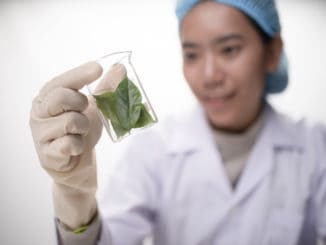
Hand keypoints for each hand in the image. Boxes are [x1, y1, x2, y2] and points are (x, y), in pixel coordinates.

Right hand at [30, 61, 102, 228]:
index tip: (98, 68)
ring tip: (80, 133)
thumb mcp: (94, 108)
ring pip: (69, 122)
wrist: (78, 162)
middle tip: (84, 110)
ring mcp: (40, 134)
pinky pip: (69, 144)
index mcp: (47, 97)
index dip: (80, 74)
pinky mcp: (47, 155)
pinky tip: (75, 147)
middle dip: (81, 104)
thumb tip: (120, 68)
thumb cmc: (81, 131)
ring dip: (83, 128)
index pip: (61, 81)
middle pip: (61, 97)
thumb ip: (105, 89)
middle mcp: (38, 112)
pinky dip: (79, 145)